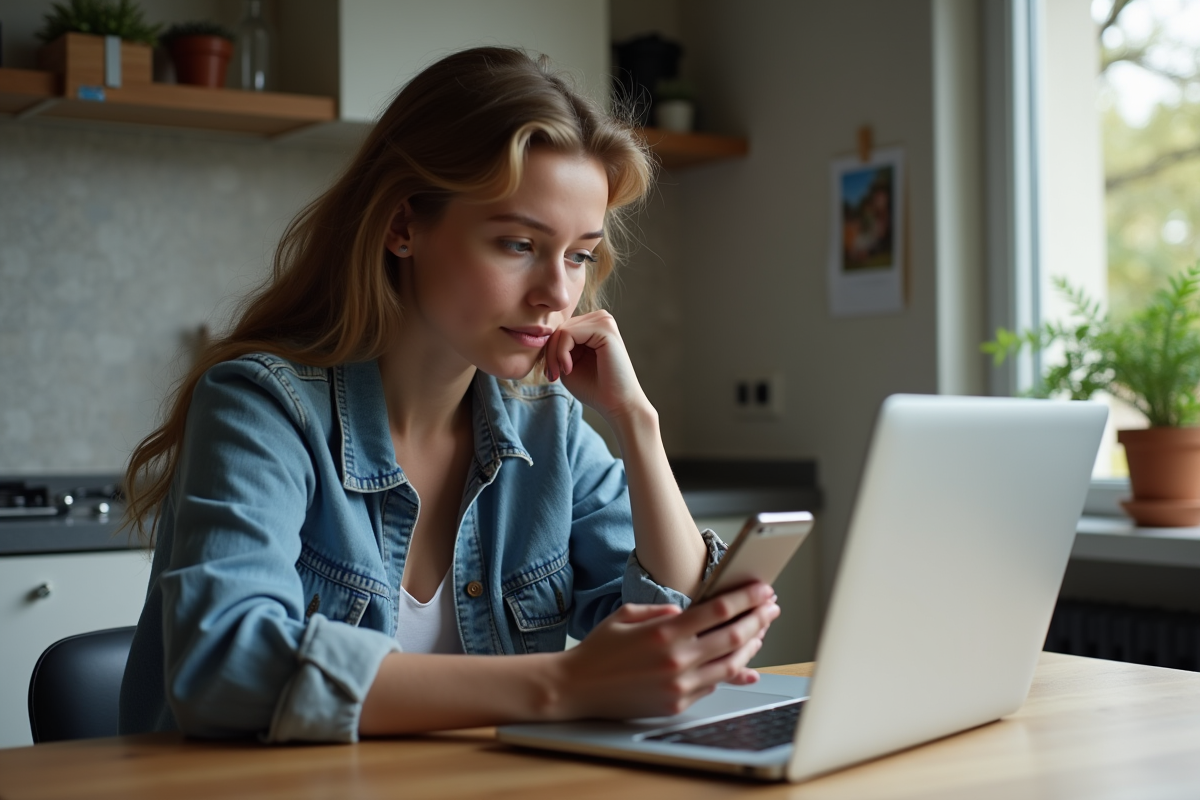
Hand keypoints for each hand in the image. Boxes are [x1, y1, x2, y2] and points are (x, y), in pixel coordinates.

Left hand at [543, 311, 649, 423]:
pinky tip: (569, 369)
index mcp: (593, 326)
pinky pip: (567, 333)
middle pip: (559, 327)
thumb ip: (557, 347)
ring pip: (562, 329)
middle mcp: (600, 319)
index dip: (549, 351)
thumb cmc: (594, 388)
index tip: (551, 375)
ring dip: (554, 354)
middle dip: (550, 353)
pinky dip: (561, 353)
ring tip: (561, 373)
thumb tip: (540, 333)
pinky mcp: (605, 328)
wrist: (617, 404)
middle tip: (553, 376)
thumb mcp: (567, 363)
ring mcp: (604, 321)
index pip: (560, 329)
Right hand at [550, 582, 780, 720]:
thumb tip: (688, 612)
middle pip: (734, 637)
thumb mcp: (628, 615)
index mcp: (665, 633)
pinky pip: (712, 685)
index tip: (762, 589)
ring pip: (730, 665)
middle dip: (759, 619)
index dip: (746, 598)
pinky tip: (741, 663)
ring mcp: (680, 686)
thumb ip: (662, 611)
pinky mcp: (677, 704)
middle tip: (771, 608)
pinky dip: (729, 671)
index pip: (719, 611)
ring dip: (751, 646)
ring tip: (761, 632)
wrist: (576, 688)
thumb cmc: (599, 650)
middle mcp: (677, 660)